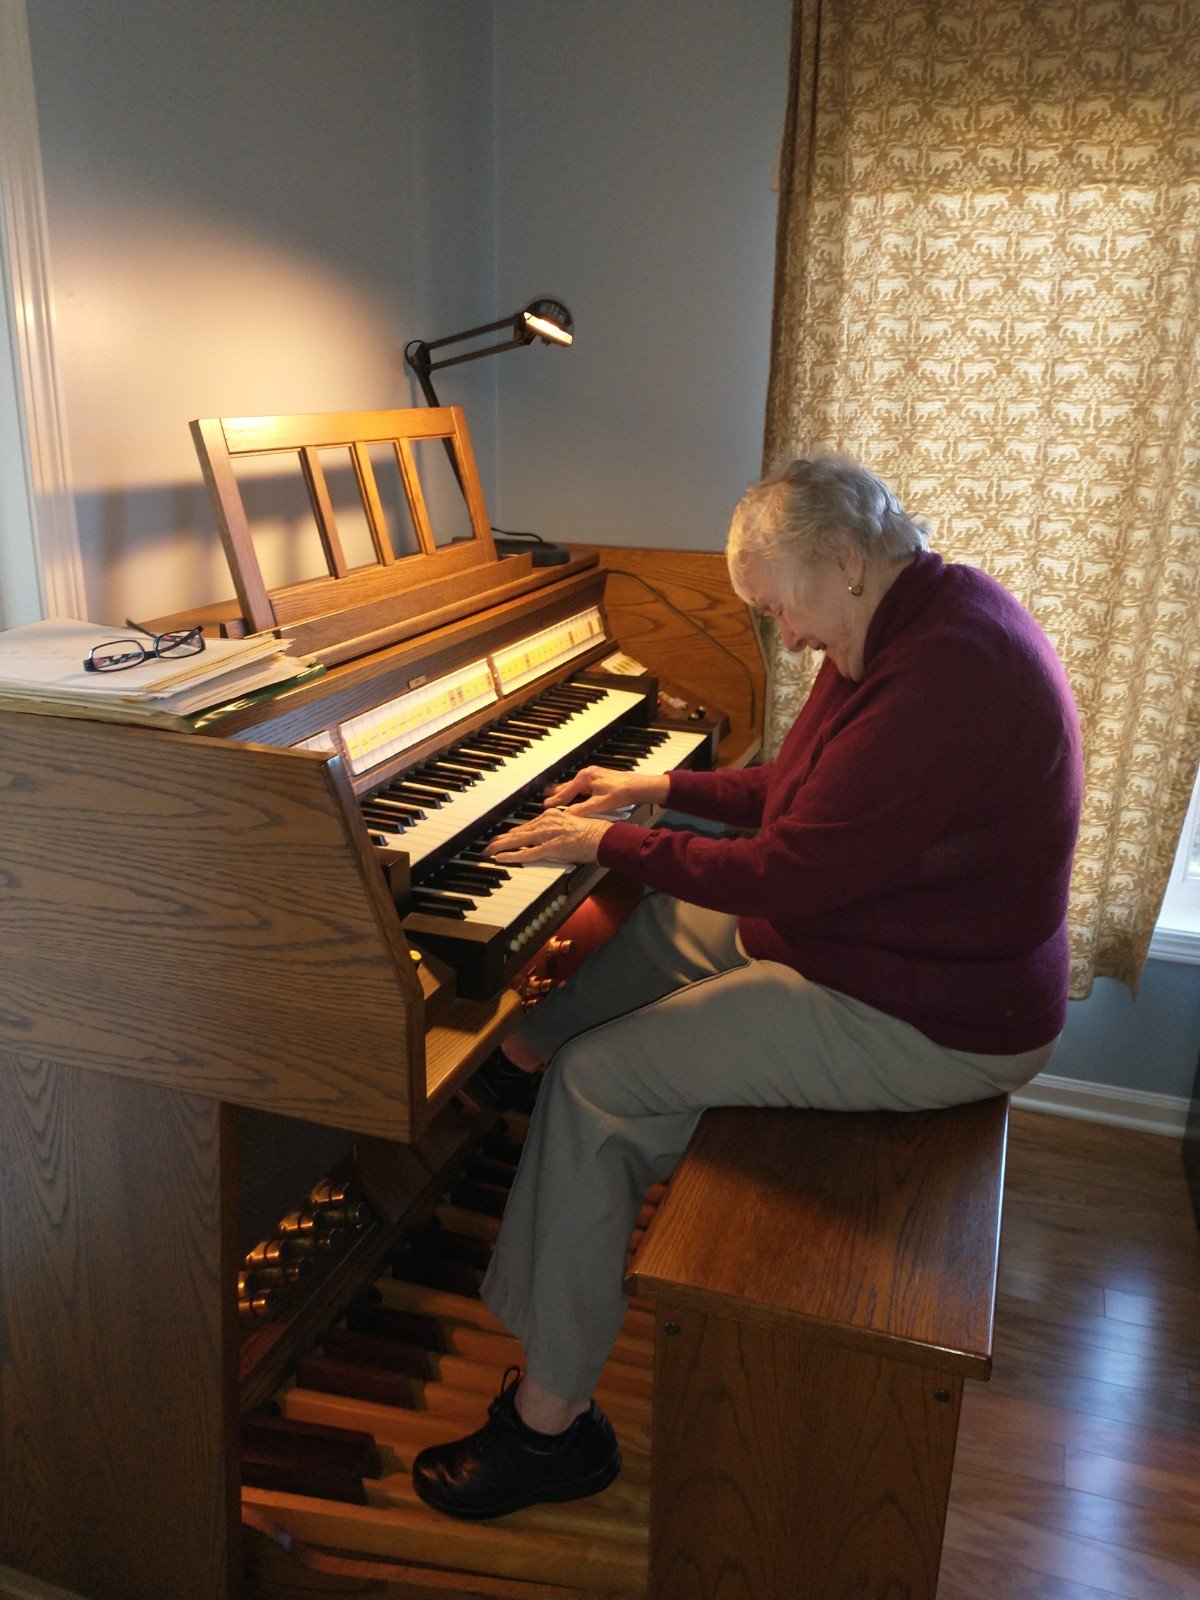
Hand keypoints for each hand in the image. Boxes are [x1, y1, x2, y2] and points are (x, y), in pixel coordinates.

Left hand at [483, 809, 611, 864]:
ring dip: (499, 847)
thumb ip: (558, 829)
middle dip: (500, 839)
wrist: (603, 837)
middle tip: (487, 845)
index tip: (502, 837)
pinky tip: (500, 858)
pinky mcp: (550, 848)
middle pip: (518, 831)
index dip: (512, 833)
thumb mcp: (572, 824)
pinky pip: (526, 853)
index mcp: (552, 815)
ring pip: (517, 840)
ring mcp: (547, 835)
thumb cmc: (593, 832)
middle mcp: (546, 822)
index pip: (527, 825)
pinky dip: (511, 856)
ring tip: (487, 851)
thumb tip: (552, 838)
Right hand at [542, 765, 669, 816]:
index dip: (555, 800)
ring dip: (565, 790)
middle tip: (544, 797)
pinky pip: (582, 785)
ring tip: (554, 794)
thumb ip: (582, 809)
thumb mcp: (600, 804)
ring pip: (575, 784)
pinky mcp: (600, 778)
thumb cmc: (622, 792)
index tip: (545, 806)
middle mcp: (588, 774)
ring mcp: (594, 775)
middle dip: (556, 792)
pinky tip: (574, 794)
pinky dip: (575, 790)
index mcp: (585, 778)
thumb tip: (568, 816)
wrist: (639, 786)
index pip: (566, 791)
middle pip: (567, 785)